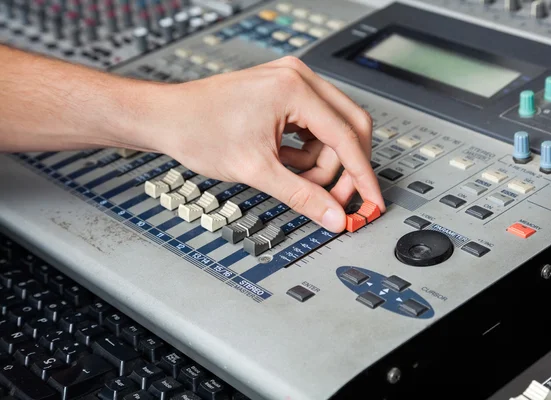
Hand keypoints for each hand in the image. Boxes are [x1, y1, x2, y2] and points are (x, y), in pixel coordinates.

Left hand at [134, 56, 384, 232]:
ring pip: (331, 130)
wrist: (167, 117)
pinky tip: (283, 162)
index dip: (362, 175)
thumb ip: (301, 196)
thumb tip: (333, 216)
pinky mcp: (283, 92)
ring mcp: (291, 82)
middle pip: (348, 128)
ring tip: (289, 178)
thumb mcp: (256, 170)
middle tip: (332, 199)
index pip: (347, 136)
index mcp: (295, 88)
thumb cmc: (198, 129)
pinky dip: (305, 151)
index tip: (372, 201)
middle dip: (342, 169)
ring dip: (319, 163)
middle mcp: (299, 78)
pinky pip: (313, 126)